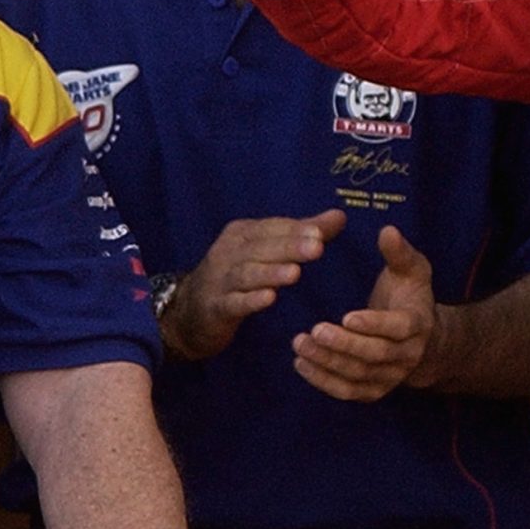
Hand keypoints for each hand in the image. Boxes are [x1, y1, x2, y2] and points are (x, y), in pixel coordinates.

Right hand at [166, 210, 346, 361]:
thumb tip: (339, 217)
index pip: (271, 228)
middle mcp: (228, 253)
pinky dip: (250, 300)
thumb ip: (301, 234)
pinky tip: (268, 298)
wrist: (189, 312)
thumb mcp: (266, 250)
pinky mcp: (215, 308)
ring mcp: (219, 281)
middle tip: (316, 248)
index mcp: (242, 234)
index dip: (295, 230)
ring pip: (247, 274)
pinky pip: (233, 303)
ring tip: (295, 273)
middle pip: (261, 248)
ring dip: (271, 273)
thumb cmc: (237, 275)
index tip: (320, 232)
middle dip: (289, 247)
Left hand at [293, 225, 436, 401]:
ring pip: (358, 375)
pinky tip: (301, 364)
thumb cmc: (411, 297)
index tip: (346, 316)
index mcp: (418, 323)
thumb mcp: (411, 271)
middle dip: (343, 345)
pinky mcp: (374, 391)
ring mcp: (391, 376)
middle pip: (375, 355)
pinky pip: (348, 392)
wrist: (425, 340)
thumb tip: (387, 230)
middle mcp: (407, 354)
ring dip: (327, 362)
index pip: (398, 327)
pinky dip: (323, 381)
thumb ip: (398, 252)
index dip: (373, 324)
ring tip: (299, 344)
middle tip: (313, 330)